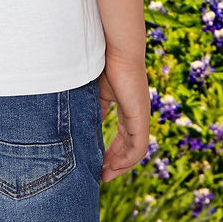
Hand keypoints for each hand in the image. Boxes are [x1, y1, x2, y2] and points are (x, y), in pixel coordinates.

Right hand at [96, 58, 150, 181]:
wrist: (115, 46)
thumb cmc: (102, 60)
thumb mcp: (94, 89)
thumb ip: (92, 106)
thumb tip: (81, 123)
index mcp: (126, 105)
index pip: (123, 135)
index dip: (111, 150)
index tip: (98, 161)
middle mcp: (137, 113)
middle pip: (130, 146)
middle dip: (115, 162)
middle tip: (101, 175)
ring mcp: (140, 115)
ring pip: (135, 149)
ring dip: (121, 165)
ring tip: (105, 174)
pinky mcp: (140, 116)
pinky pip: (138, 146)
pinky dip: (127, 159)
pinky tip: (113, 165)